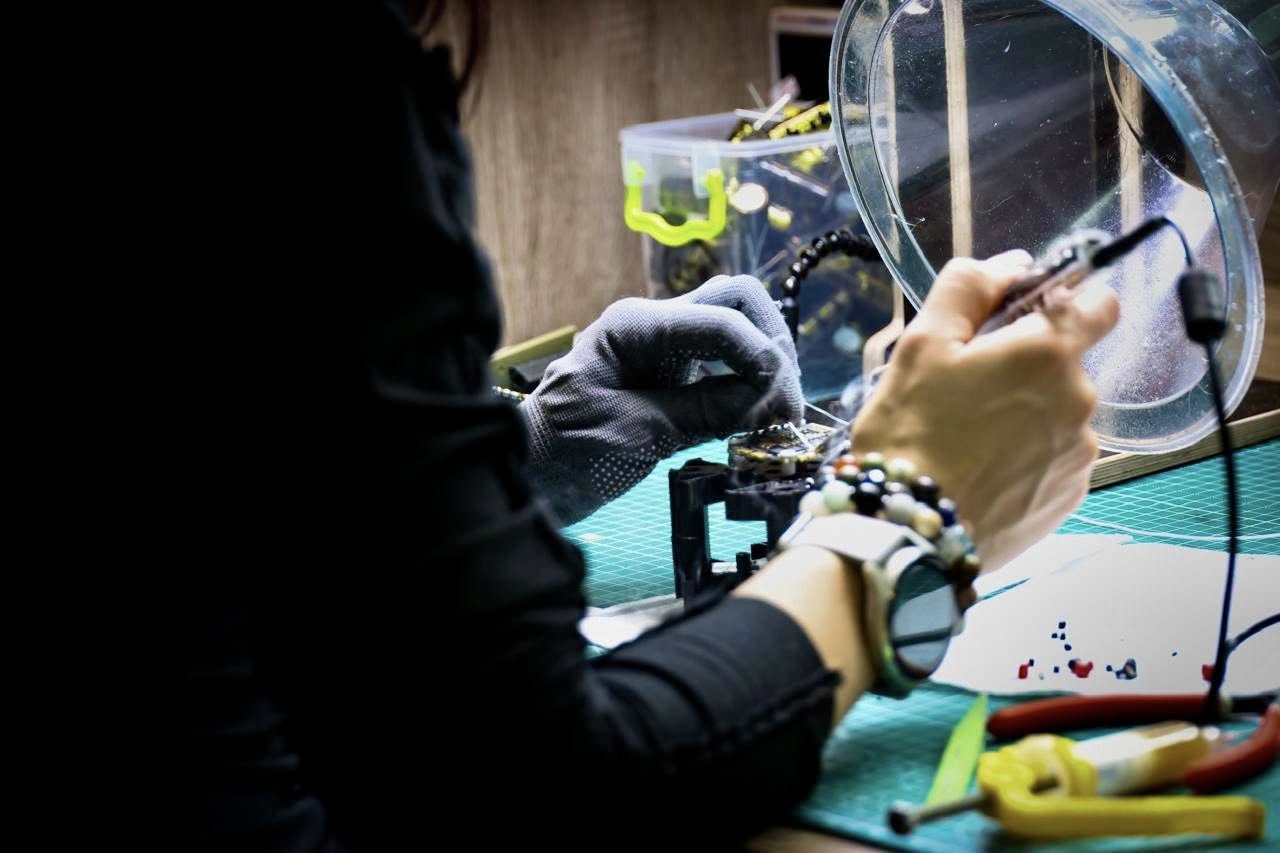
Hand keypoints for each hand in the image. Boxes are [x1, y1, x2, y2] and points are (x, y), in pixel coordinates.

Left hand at [521, 275, 801, 524]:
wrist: (530, 477)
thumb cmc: (564, 452)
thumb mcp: (633, 434)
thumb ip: (700, 412)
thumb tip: (766, 400)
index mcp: (636, 326)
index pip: (721, 317)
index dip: (760, 356)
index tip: (780, 407)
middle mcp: (656, 324)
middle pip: (738, 301)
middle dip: (772, 345)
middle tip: (785, 407)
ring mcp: (668, 348)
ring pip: (740, 328)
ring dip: (767, 365)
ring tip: (779, 419)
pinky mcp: (676, 377)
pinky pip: (728, 365)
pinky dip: (752, 386)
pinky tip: (759, 421)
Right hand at [851, 251, 1119, 569]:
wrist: (908, 530)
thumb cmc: (910, 430)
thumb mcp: (922, 343)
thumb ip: (970, 288)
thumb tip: (1013, 262)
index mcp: (1048, 352)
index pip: (1100, 303)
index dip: (1064, 302)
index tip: (1022, 321)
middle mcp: (1080, 400)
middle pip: (1067, 365)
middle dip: (1027, 369)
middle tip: (967, 391)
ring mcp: (1080, 454)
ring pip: (1061, 415)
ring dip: (1029, 416)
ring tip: (970, 439)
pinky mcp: (1070, 497)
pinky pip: (1055, 459)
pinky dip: (1028, 458)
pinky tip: (982, 471)